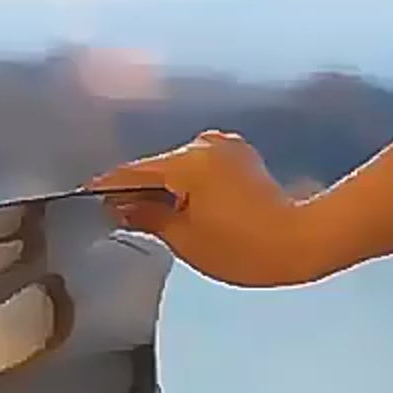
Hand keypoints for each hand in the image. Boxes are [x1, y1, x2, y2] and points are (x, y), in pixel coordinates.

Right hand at [89, 130, 311, 286]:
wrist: (304, 240)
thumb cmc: (243, 248)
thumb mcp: (185, 239)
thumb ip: (147, 217)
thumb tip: (120, 206)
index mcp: (185, 162)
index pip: (132, 171)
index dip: (108, 187)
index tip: (88, 198)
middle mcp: (203, 144)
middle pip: (157, 166)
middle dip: (138, 189)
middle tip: (118, 217)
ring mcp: (225, 147)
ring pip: (179, 167)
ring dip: (165, 188)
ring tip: (152, 217)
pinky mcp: (240, 157)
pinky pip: (200, 169)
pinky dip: (188, 186)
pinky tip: (184, 209)